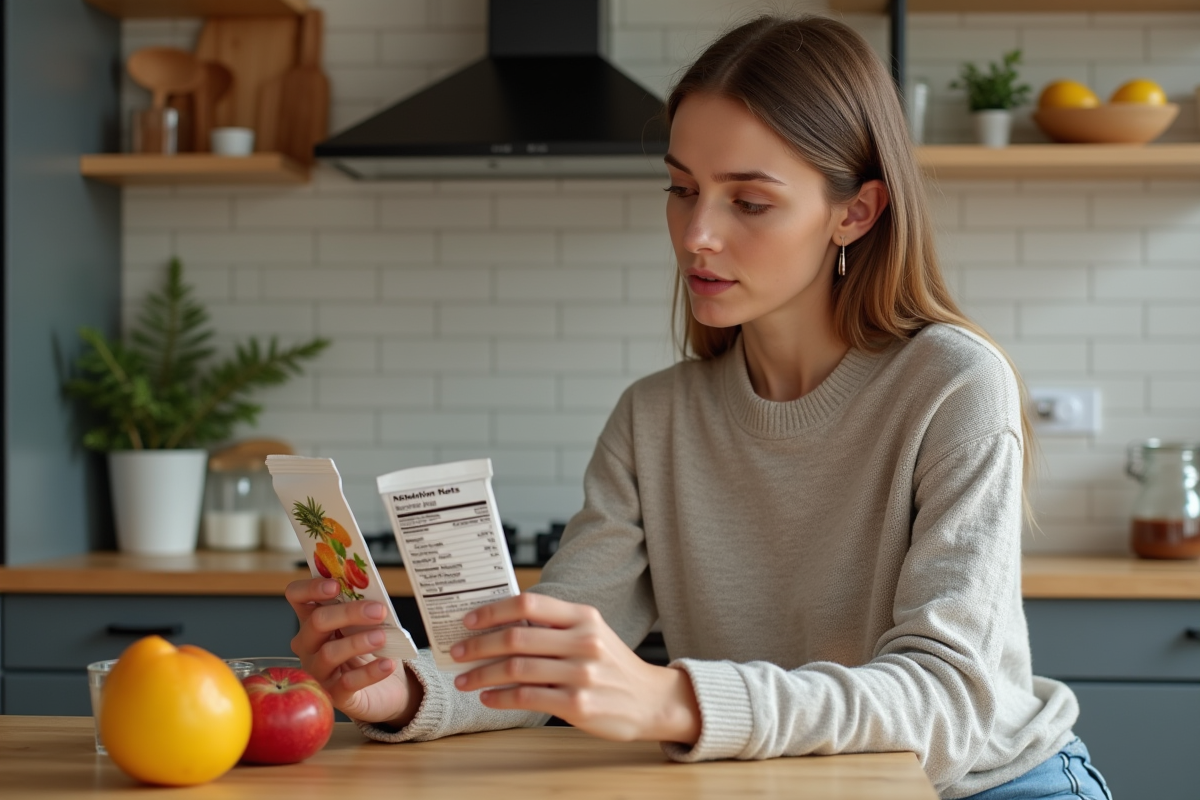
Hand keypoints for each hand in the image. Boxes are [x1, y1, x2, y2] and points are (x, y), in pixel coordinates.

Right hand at [285, 577, 422, 726]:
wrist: (386, 687)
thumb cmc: (371, 648)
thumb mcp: (367, 624)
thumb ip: (365, 607)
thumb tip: (374, 596)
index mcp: (313, 619)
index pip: (297, 597)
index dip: (311, 588)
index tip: (335, 585)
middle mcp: (308, 645)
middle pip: (317, 622)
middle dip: (348, 613)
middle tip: (378, 610)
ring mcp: (318, 671)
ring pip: (330, 653)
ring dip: (358, 642)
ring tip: (382, 637)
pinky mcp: (335, 695)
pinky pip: (348, 682)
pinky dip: (370, 672)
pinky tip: (387, 663)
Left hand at [450, 594, 700, 743]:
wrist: (650, 700)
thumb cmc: (611, 665)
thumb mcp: (591, 633)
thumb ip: (554, 626)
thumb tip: (499, 625)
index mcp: (584, 617)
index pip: (529, 604)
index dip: (493, 611)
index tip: (468, 620)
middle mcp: (584, 641)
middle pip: (516, 637)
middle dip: (478, 645)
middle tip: (457, 652)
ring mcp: (582, 674)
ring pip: (516, 669)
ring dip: (481, 674)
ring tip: (464, 680)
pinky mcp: (578, 705)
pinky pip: (527, 698)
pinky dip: (500, 698)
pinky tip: (488, 698)